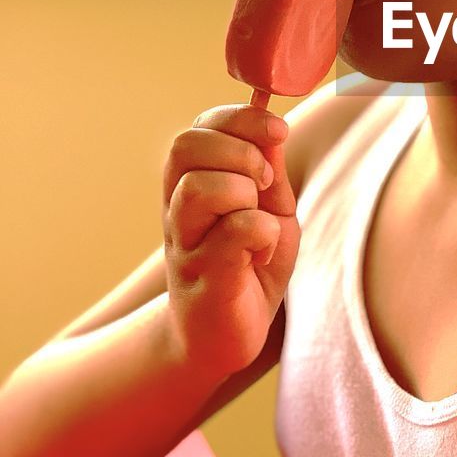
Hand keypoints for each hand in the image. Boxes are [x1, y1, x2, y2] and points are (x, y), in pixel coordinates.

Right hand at [162, 104, 299, 380]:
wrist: (223, 336)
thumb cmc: (247, 264)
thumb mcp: (269, 207)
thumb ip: (270, 169)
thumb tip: (274, 126)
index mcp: (192, 181)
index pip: (200, 126)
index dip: (241, 119)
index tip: (278, 131)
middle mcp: (177, 207)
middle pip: (186, 146)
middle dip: (240, 151)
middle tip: (265, 181)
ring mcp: (186, 242)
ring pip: (201, 187)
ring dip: (245, 193)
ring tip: (261, 218)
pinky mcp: (204, 277)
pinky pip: (235, 232)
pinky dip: (263, 236)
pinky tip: (260, 255)